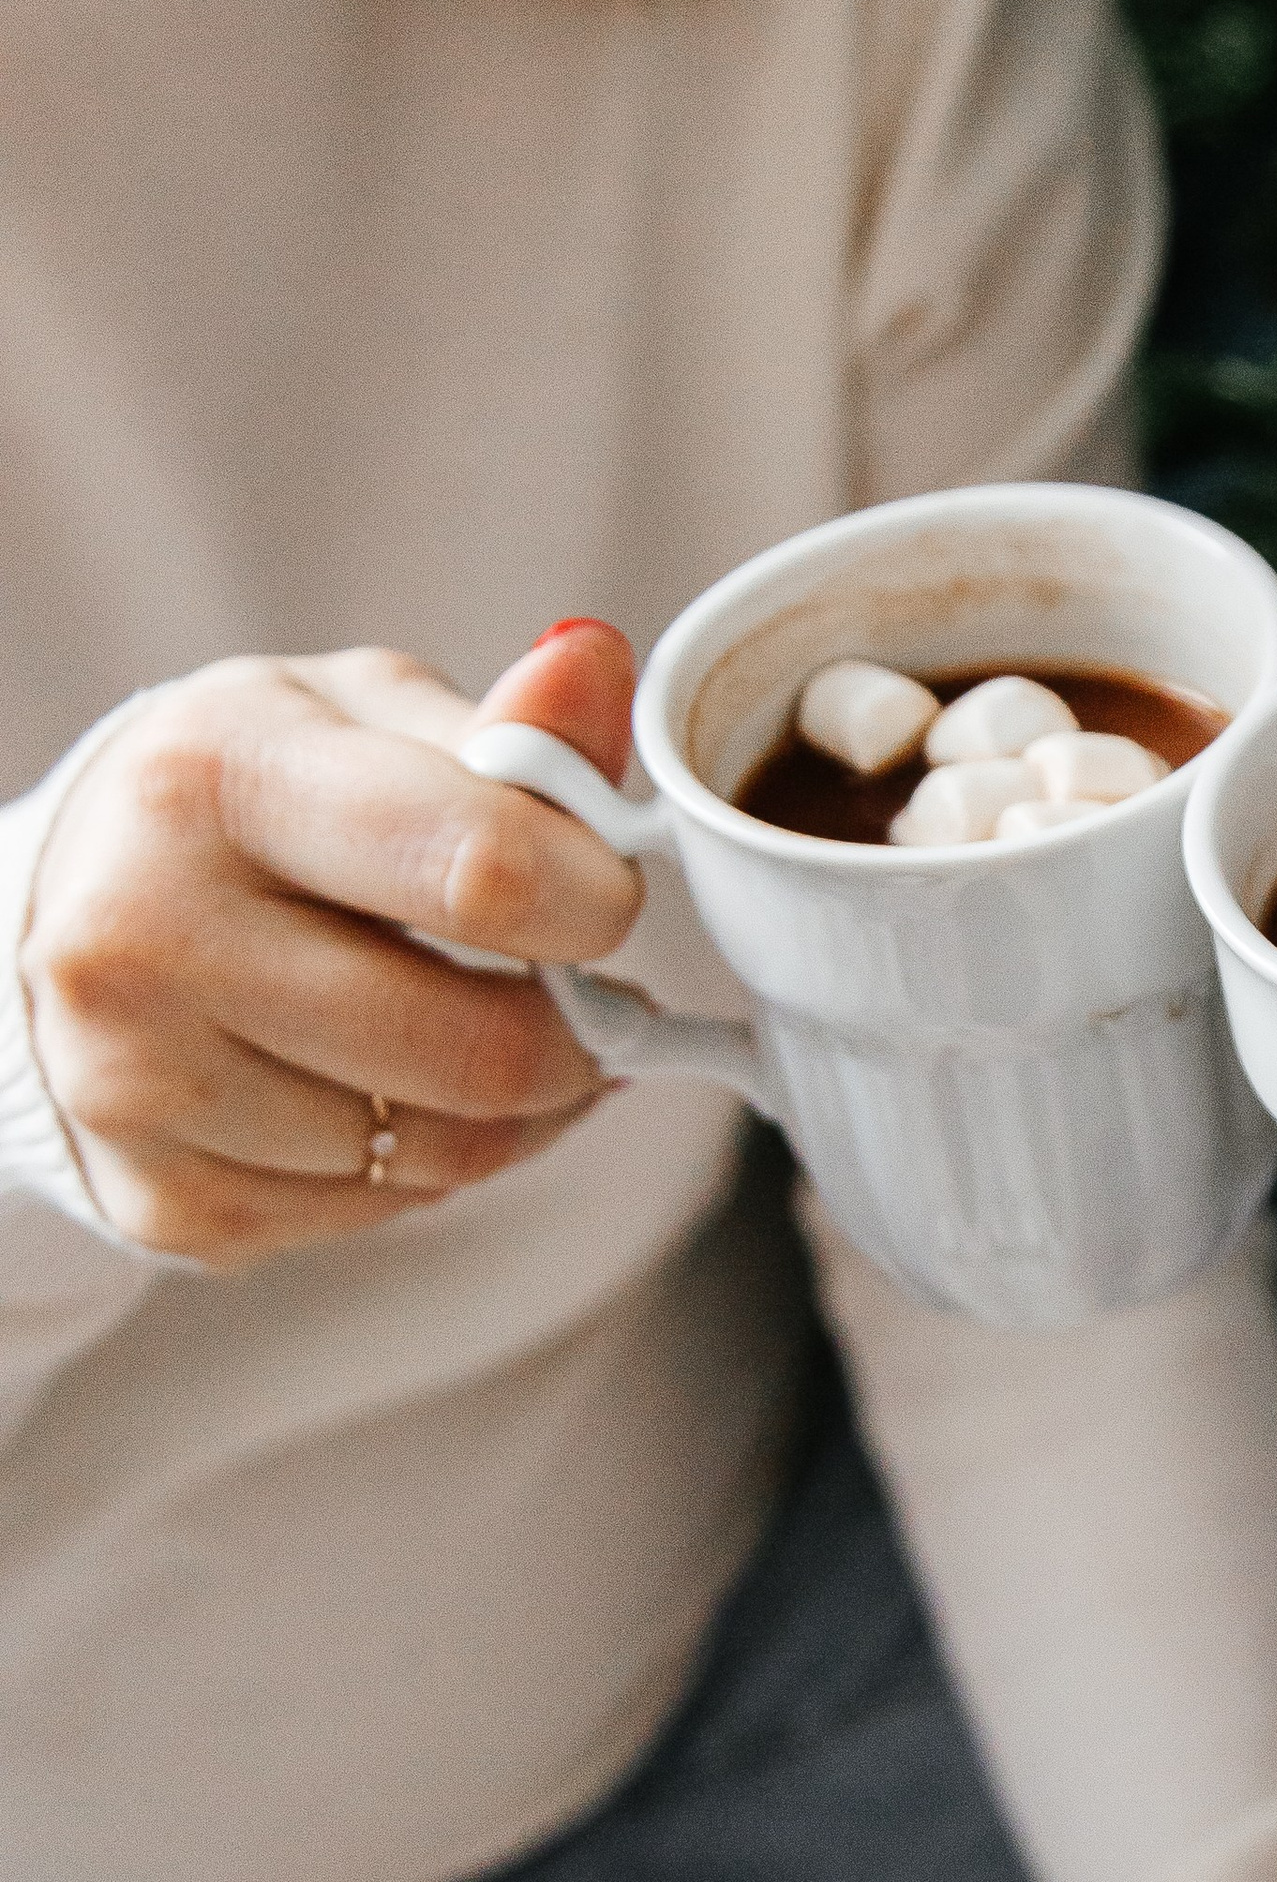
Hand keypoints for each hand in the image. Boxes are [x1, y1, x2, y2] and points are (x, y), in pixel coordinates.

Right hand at [23, 622, 644, 1265]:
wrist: (68, 910)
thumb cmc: (244, 800)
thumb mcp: (362, 718)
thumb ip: (505, 724)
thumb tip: (596, 668)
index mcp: (213, 778)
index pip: (484, 869)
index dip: (594, 899)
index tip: (603, 893)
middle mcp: (148, 937)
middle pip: (481, 1051)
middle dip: (579, 1032)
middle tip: (587, 998)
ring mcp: (139, 1084)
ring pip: (444, 1155)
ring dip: (516, 1112)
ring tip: (494, 1038)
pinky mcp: (163, 1197)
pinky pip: (382, 1214)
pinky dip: (429, 1165)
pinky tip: (399, 1092)